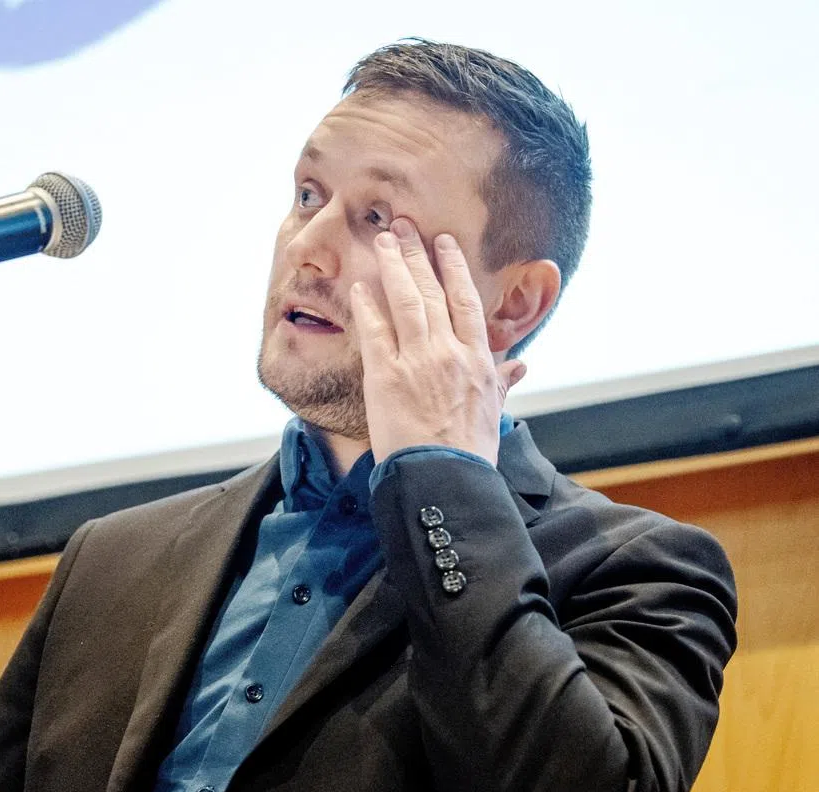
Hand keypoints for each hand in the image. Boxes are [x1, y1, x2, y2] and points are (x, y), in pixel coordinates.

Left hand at [351, 219, 525, 466]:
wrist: (443, 478)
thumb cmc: (469, 452)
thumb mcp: (493, 413)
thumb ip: (502, 382)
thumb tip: (519, 365)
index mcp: (477, 359)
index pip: (466, 301)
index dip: (453, 268)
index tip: (444, 244)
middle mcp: (448, 352)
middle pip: (432, 291)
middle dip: (417, 254)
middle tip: (405, 226)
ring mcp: (416, 360)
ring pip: (405, 301)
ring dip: (392, 266)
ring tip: (382, 240)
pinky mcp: (385, 376)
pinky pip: (374, 331)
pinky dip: (366, 306)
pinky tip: (359, 286)